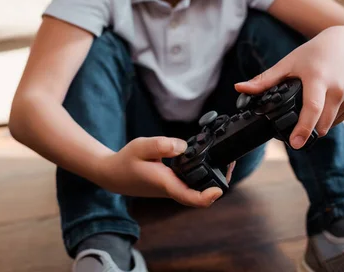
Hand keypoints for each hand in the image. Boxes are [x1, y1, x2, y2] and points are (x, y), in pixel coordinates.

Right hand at [97, 136, 223, 207]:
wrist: (113, 174)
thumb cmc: (125, 161)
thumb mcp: (140, 146)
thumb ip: (161, 145)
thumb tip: (183, 146)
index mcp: (166, 183)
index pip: (191, 198)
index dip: (208, 197)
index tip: (218, 190)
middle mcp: (172, 189)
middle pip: (201, 194)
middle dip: (218, 181)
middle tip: (230, 163)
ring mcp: (173, 188)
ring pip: (197, 188)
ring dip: (211, 177)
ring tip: (225, 159)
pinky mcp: (172, 184)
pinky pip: (191, 182)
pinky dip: (201, 173)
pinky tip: (205, 159)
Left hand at [234, 26, 343, 148]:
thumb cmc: (314, 53)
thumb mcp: (288, 63)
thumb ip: (265, 80)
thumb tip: (239, 88)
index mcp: (318, 79)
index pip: (312, 108)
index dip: (303, 128)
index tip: (295, 143)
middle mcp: (336, 89)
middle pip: (320, 123)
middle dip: (306, 131)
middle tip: (292, 133)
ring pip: (329, 125)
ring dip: (316, 126)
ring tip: (307, 113)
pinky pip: (337, 120)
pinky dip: (327, 120)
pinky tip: (321, 107)